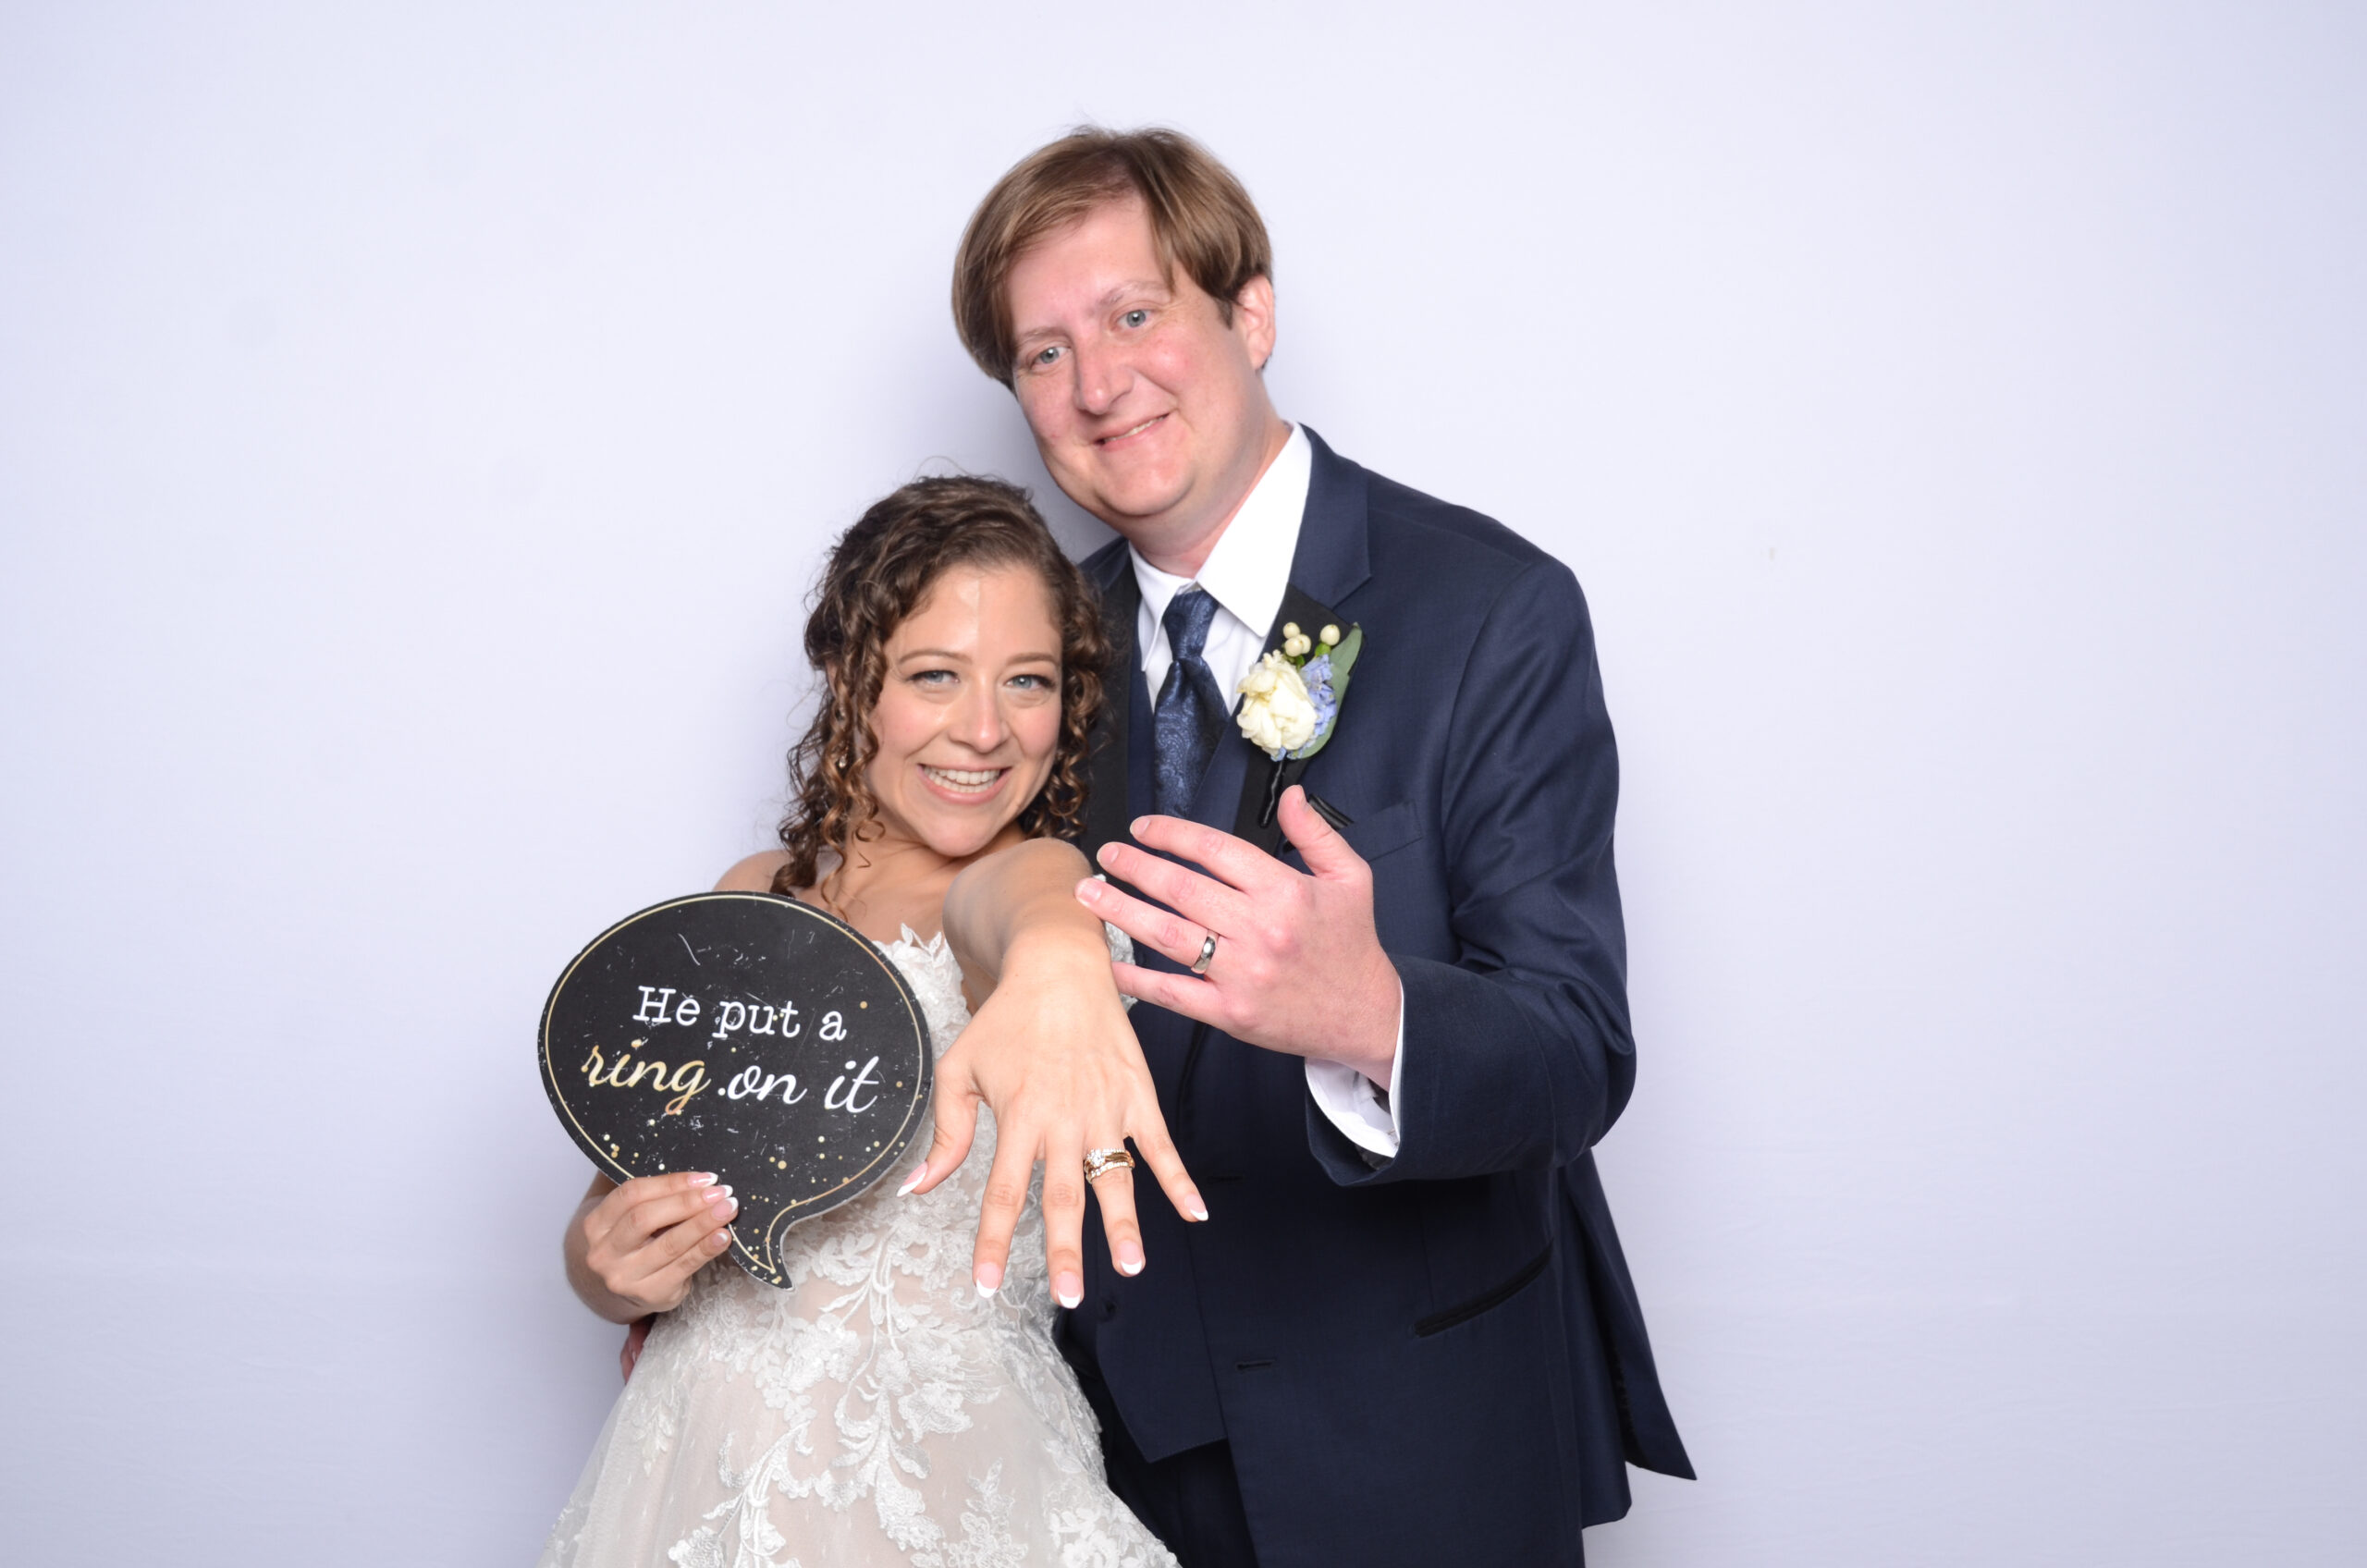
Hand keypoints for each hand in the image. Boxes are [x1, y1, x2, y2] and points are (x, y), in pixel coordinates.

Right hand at [568, 1172, 737, 1320]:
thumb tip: (701, 1181)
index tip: (704, 1178)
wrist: (622, 1288)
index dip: (670, 1183)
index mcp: (596, 1224)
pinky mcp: (649, 1294)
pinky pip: (684, 1267)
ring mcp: (625, 1277)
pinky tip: (722, 1237)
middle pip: (645, 1218)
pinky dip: (706, 1249)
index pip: (631, 1194)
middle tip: (720, 1192)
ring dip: (703, 1223)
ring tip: (728, 1209)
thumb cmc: (634, 1242)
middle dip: (688, 1202)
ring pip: (669, 1244)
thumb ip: (653, 1198)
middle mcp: (604, 1253)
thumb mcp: (629, 1218)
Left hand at [905, 931, 1204, 1308]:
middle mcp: (1064, 1118)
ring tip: (1132, 1267)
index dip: (994, 1243)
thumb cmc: (1005, 1021)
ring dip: (1125, 1224)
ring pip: (1116, 1177)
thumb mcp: (959, 1069)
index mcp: (1019, 1115)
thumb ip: (945, 1133)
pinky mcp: (1139, 1095)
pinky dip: (1180, 1179)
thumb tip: (918, 1189)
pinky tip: (1196, 1214)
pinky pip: (1162, 1145)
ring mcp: (1107, 1108)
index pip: (1004, 1193)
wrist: (1061, 966)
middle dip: (1066, 1250)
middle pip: (1064, 1196)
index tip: (986, 1286)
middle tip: (1068, 1298)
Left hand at [1081, 786, 1400, 1084]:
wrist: (1365, 1015)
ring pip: (1167, 935)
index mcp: (1284, 890)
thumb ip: (1315, 833)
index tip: (1142, 828)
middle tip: (1106, 855)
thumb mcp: (1350, 877)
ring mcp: (1242, 974)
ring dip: (1121, 911)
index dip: (1171, 834)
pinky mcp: (1229, 1012)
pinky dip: (1135, 976)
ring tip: (1089, 893)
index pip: (1214, 849)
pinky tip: (1107, 959)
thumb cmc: (1352, 943)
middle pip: (1181, 889)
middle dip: (1134, 867)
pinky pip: (1171, 991)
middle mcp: (1260, 930)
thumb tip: (1290, 795)